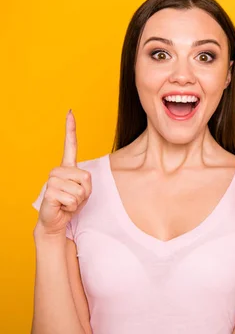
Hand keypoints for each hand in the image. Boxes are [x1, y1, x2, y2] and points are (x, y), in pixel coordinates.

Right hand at [36, 111, 91, 236]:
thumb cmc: (71, 204)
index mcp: (67, 167)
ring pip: (80, 190)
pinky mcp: (49, 193)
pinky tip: (62, 207)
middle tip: (74, 198)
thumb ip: (85, 181)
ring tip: (68, 203)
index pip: (70, 145)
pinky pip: (73, 199)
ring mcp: (51, 180)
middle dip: (85, 192)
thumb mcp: (84, 191)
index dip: (70, 129)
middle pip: (86, 178)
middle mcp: (57, 171)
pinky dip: (72, 207)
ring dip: (78, 201)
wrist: (57, 220)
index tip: (70, 113)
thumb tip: (83, 178)